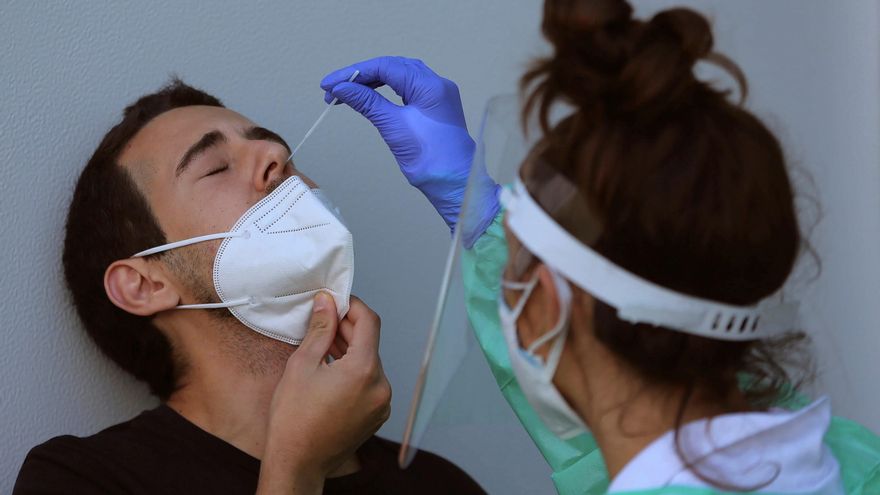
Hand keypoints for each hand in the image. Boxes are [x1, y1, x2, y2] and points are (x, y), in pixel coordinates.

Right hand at [257, 293, 390, 494]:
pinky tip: (332, 370)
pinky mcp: (377, 415)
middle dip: (348, 329)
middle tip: (323, 322)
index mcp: (364, 370)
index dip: (352, 306)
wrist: (298, 463)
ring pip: (370, 363)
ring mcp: (381, 403)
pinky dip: (355, 371)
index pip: (369, 322)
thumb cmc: (294, 419)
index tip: (336, 301)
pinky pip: (371, 382)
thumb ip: (320, 330)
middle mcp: (380, 386)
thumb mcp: (302, 365)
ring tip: (324, 347)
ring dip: (351, 350)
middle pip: (370, 343)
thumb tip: (326, 302)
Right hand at [321, 56, 499, 246]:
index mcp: (431, 86)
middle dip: (361, 76)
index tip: (330, 84)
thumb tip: (342, 88)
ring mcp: (437, 96)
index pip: (385, 66)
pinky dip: (386, 91)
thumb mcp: (394, 127)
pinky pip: (407, 90)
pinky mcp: (434, 108)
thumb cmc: (432, 161)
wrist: (455, 185)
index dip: (355, 73)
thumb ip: (367, 103)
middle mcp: (437, 85)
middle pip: (392, 68)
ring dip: (372, 82)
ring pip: (400, 77)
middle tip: (334, 89)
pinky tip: (370, 97)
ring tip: (347, 94)